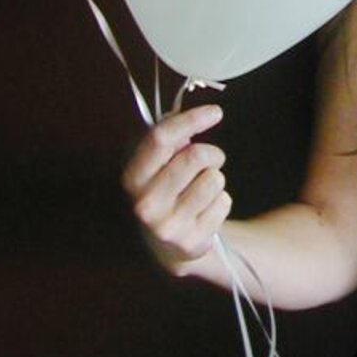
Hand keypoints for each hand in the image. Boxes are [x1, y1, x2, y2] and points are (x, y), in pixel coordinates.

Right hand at [121, 105, 231, 273]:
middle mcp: (146, 203)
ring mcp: (168, 225)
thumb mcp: (158, 164)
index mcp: (133, 177)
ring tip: (203, 187)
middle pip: (195, 156)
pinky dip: (221, 200)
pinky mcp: (192, 241)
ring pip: (214, 178)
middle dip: (212, 153)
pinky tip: (206, 209)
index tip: (215, 112)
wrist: (169, 245)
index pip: (160, 139)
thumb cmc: (167, 190)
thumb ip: (169, 139)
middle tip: (212, 159)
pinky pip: (224, 202)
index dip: (190, 120)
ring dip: (215, 178)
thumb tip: (185, 115)